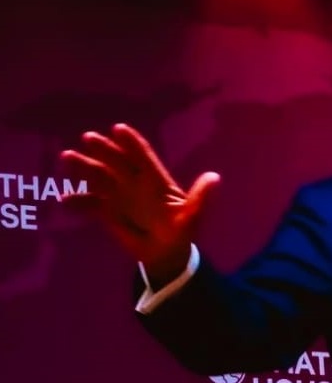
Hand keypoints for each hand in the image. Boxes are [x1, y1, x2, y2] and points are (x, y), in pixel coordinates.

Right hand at [60, 123, 219, 286]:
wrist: (166, 253)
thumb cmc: (181, 230)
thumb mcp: (192, 216)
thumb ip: (200, 198)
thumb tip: (215, 177)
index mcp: (156, 181)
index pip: (143, 158)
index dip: (133, 144)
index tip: (118, 129)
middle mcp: (135, 184)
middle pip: (118, 162)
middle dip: (104, 150)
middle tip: (89, 137)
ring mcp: (119, 196)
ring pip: (100, 178)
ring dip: (85, 168)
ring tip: (68, 157)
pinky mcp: (108, 212)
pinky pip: (91, 204)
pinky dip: (79, 201)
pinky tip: (66, 199)